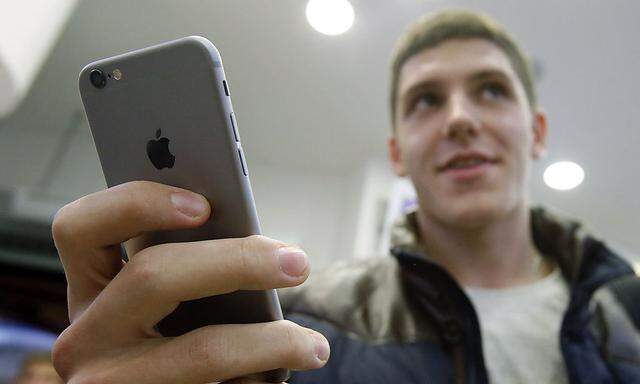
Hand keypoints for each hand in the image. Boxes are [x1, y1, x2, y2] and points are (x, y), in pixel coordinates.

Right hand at [51, 181, 328, 382]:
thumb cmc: (177, 352)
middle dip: (238, 261)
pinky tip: (278, 378)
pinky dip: (260, 380)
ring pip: (203, 350)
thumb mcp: (165, 312)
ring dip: (272, 341)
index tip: (204, 204)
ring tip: (313, 345)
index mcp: (89, 294)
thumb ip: (187, 274)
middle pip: (152, 275)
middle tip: (297, 263)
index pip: (78, 228)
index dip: (137, 204)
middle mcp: (83, 340)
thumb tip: (258, 245)